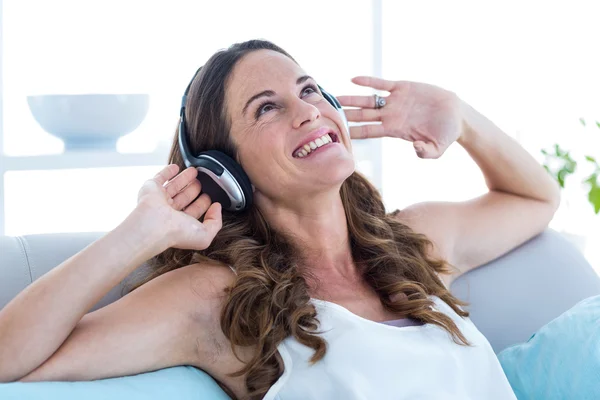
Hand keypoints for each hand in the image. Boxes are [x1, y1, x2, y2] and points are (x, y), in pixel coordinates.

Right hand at [135, 164, 221, 250]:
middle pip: (185, 197)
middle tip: (203, 182)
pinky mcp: (151, 188)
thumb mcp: (205, 235)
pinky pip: (160, 177)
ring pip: (175, 186)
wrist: (153, 225)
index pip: (195, 211)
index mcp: (181, 224)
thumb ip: (215, 223)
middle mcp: (169, 213)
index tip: (211, 198)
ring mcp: (160, 200)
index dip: (203, 204)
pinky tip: (176, 167)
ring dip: (184, 178)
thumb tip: (216, 208)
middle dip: (194, 189)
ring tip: (195, 171)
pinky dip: (167, 172)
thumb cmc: (177, 233)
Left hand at [337, 76, 462, 158]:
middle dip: (346, 115)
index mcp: (394, 130)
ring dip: (352, 99)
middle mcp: (390, 115)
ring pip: (368, 99)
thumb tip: (415, 149)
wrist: (457, 116)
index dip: (354, 132)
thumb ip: (426, 152)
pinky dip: (369, 81)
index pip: (369, 132)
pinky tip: (354, 79)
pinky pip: (382, 84)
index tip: (338, 134)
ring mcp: (394, 101)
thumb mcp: (437, 148)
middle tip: (327, 116)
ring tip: (335, 97)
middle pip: (363, 116)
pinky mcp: (402, 87)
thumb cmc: (446, 134)